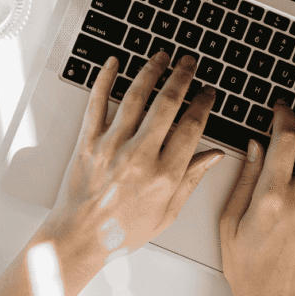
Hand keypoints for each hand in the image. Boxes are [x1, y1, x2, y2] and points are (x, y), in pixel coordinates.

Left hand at [43, 50, 225, 270]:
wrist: (80, 238)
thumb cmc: (123, 231)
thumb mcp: (167, 213)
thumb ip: (191, 180)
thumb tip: (213, 155)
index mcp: (164, 175)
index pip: (191, 127)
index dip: (203, 104)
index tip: (207, 93)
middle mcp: (139, 157)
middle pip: (167, 104)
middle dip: (182, 77)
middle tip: (189, 63)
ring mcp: (111, 147)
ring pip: (135, 97)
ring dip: (151, 71)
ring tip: (162, 57)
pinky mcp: (88, 143)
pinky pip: (97, 103)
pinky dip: (105, 79)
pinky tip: (113, 63)